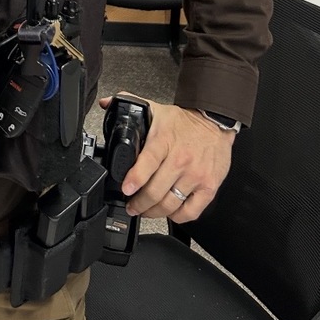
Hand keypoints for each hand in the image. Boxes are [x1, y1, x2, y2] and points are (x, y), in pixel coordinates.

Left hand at [98, 92, 235, 222]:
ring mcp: (196, 175)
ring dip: (154, 212)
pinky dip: (177, 216)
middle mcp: (181, 160)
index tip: (126, 189)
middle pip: (156, 190)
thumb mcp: (154, 109)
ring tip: (145, 212)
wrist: (214, 122)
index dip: (135, 179)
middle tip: (131, 205)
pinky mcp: (209, 187)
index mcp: (164, 141)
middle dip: (138, 203)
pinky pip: (191, 211)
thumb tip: (105, 103)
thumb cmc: (183, 122)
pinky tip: (169, 212)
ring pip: (170, 204)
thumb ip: (128, 104)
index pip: (148, 163)